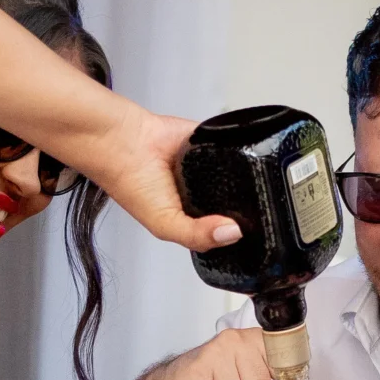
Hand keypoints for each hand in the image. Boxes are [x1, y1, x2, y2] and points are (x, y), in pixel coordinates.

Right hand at [86, 107, 242, 256]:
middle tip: (255, 207)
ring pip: (241, 176)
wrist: (124, 144)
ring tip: (248, 182)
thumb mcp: (164, 225)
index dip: (238, 233)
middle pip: (237, 203)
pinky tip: (239, 157)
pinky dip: (238, 151)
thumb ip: (198, 236)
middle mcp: (202, 193)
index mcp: (193, 217)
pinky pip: (235, 147)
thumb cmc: (132, 184)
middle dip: (246, 206)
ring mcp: (209, 168)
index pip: (224, 229)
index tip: (253, 232)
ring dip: (246, 178)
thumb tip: (232, 233)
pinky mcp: (212, 143)